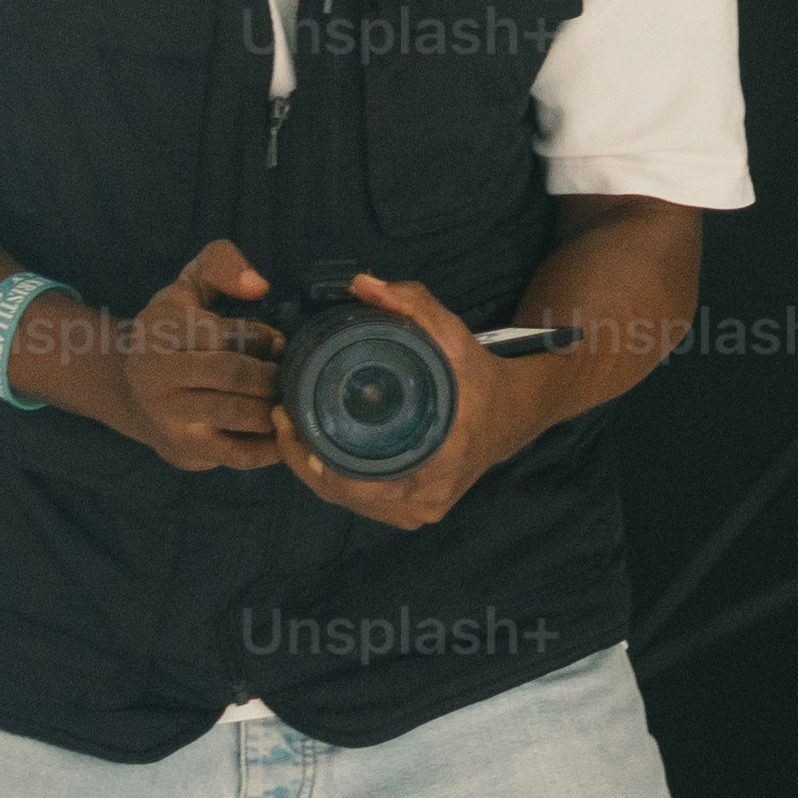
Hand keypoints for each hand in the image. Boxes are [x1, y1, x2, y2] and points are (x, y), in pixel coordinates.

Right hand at [92, 239, 283, 471]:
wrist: (133, 390)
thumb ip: (220, 264)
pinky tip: (284, 430)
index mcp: (159, 329)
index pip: (224, 334)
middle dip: (272, 374)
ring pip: (239, 414)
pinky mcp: (184, 449)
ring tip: (287, 397)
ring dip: (275, 406)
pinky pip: (238, 455)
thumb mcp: (188, 286)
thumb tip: (257, 285)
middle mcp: (155, 373)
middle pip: (234, 375)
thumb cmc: (176, 331)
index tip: (279, 344)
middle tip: (290, 374)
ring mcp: (167, 416)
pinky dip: (271, 446)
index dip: (264, 338)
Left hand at [279, 272, 536, 529]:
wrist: (515, 415)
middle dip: (301, 458)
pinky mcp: (414, 512)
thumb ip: (413, 304)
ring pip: (346, 501)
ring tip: (293, 431)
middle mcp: (423, 501)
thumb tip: (361, 285)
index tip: (285, 416)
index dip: (306, 454)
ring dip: (314, 471)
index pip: (350, 480)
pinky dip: (335, 480)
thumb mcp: (454, 335)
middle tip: (282, 418)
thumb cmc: (481, 379)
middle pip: (339, 492)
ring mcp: (419, 512)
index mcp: (433, 465)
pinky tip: (317, 453)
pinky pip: (362, 502)